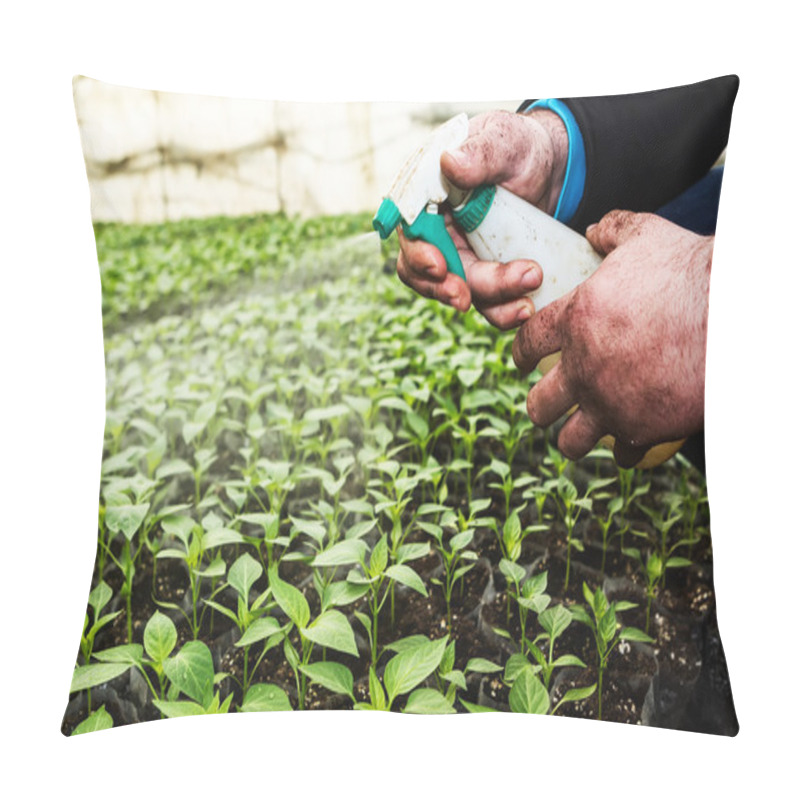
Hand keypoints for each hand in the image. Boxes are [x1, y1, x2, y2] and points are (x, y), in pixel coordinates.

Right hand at [396, 109, 568, 329]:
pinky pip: (487, 302)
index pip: (409, 229)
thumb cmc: (518, 148)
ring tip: (522, 303)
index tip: (439, 267)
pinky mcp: (484, 274)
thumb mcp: (502, 141)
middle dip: (447, 288)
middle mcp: (435, 230)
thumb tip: (449, 162)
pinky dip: (505, 310)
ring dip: (487, 302)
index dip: (418, 253)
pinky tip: (528, 308)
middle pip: (426, 270)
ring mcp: (459, 255)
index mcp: (425, 194)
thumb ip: (479, 152)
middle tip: (467, 299)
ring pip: (457, 291)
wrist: (550, 170)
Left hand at [512, 211, 712, 466]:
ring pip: (570, 441)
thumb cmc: (690, 271)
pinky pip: (622, 455)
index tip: (522, 362)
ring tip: (578, 434)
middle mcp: (582, 369)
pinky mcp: (642, 430)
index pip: (527, 343)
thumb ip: (614, 231)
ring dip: (572, 437)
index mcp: (574, 322)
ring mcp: (609, 403)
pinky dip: (624, 452)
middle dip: (540, 405)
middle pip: (539, 404)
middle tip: (548, 403)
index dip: (520, 354)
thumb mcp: (647, 236)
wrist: (735, 314)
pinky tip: (629, 445)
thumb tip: (595, 230)